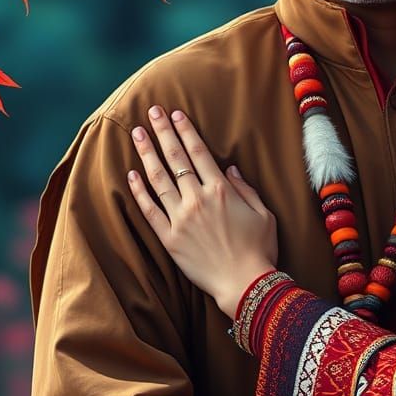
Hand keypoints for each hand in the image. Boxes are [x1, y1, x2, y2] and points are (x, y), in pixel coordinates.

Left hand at [126, 106, 277, 318]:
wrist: (245, 284)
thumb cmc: (260, 248)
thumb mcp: (263, 213)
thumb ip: (245, 188)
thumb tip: (230, 168)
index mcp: (221, 190)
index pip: (198, 152)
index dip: (185, 131)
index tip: (175, 114)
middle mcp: (197, 199)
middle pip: (175, 159)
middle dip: (163, 132)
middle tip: (151, 112)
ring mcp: (180, 219)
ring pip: (158, 180)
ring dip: (146, 154)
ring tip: (137, 134)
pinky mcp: (169, 239)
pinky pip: (150, 210)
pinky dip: (139, 191)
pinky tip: (131, 174)